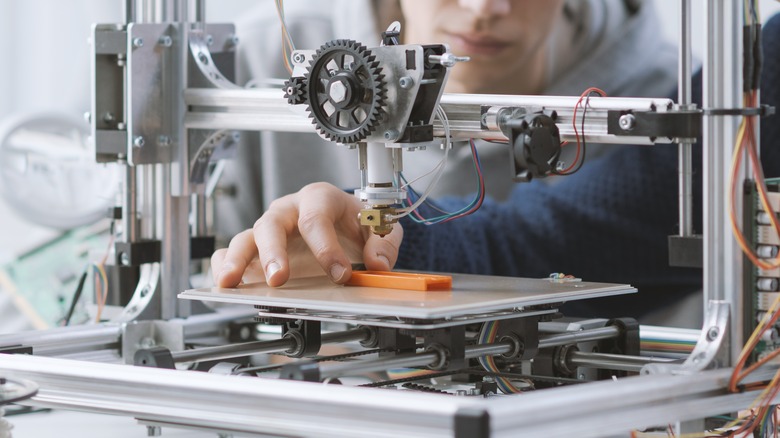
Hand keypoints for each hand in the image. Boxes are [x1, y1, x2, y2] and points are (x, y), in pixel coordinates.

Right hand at [211, 182, 403, 286]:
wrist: (347, 226)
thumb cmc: (357, 222)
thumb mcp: (380, 227)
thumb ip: (383, 242)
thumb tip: (377, 263)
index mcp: (320, 199)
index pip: (317, 218)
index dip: (327, 247)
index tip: (340, 274)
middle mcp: (289, 211)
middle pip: (273, 224)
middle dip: (274, 252)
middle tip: (279, 278)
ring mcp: (269, 229)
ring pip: (247, 237)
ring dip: (238, 260)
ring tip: (231, 282)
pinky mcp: (255, 249)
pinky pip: (231, 251)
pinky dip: (224, 265)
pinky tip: (224, 282)